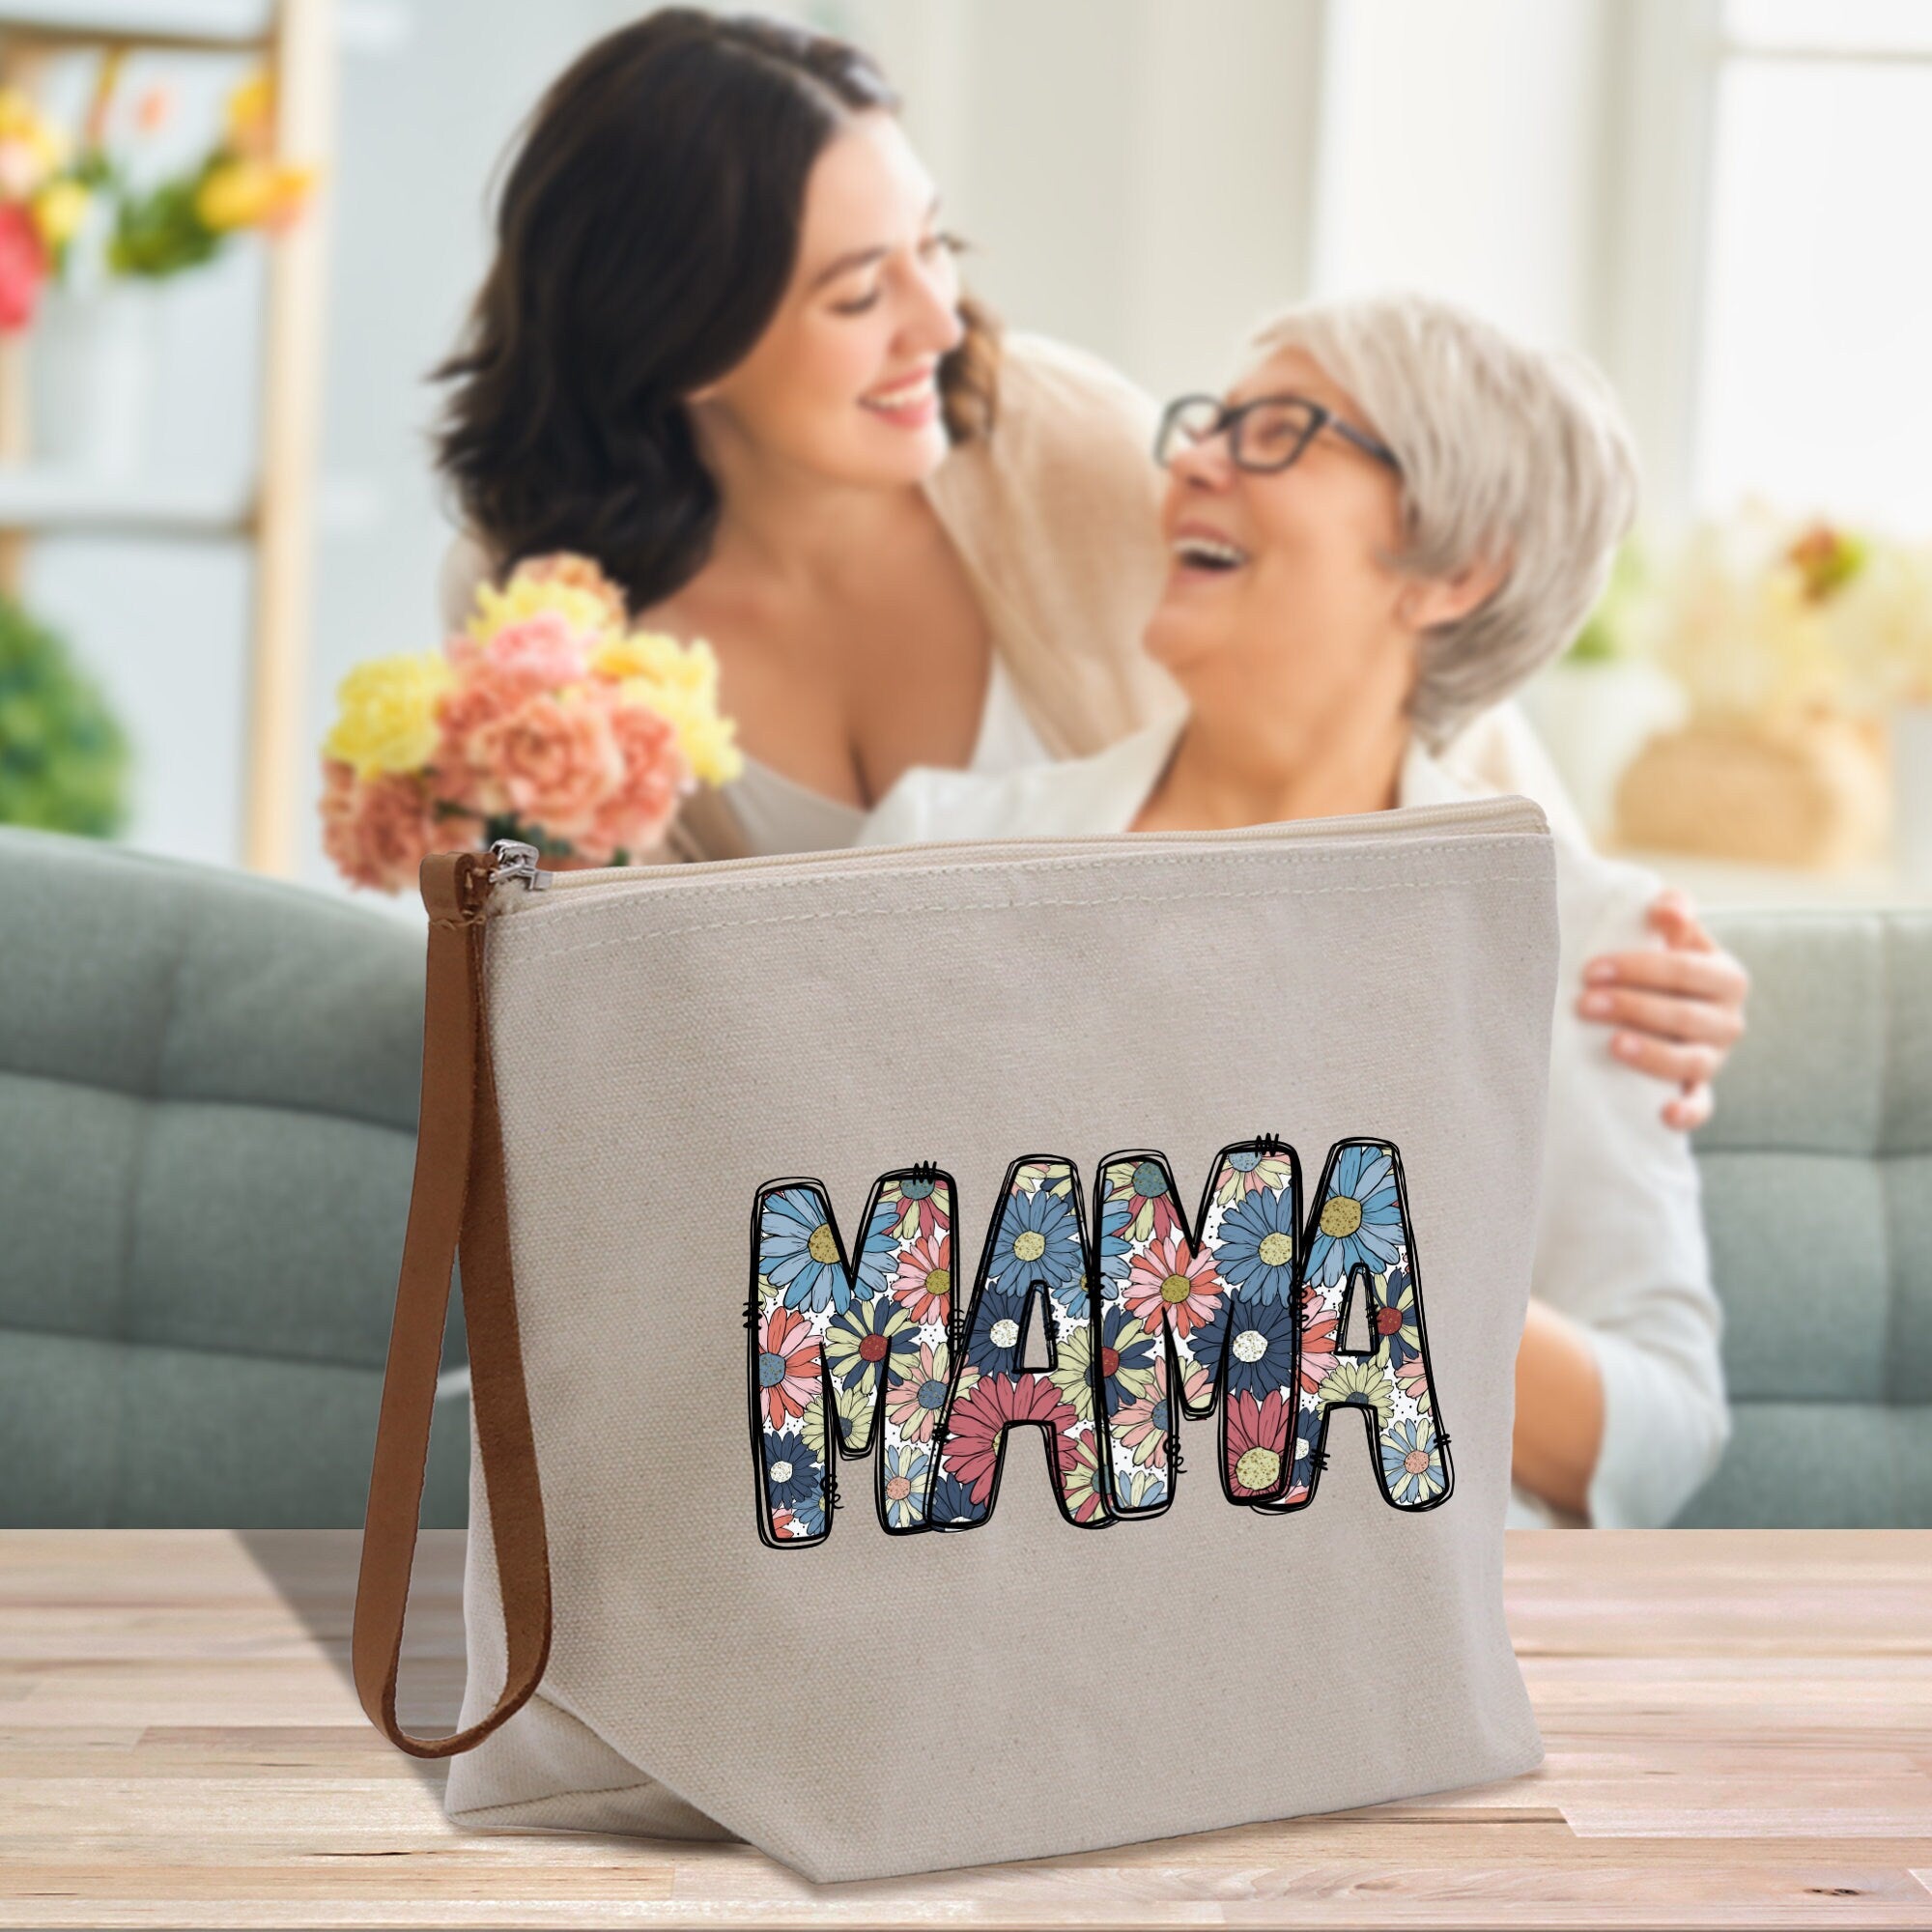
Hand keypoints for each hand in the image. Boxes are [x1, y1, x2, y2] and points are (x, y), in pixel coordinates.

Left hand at [1576, 888, 1748, 1131]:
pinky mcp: (1699, 1088)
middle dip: (1632, 1007)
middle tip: (1584, 1004)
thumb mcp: (1674, 937)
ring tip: (1612, 1045)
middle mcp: (1728, 1020)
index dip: (1638, 968)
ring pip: (1691, 1061)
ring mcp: (1714, 1057)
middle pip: (1683, 1015)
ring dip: (1652, 1054)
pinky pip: (1700, 1105)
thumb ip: (1673, 915)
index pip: (1684, 970)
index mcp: (1726, 977)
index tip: (1591, 969)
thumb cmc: (1663, 965)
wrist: (1673, 1004)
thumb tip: (1667, 905)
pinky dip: (1687, 1112)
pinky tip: (1664, 1114)